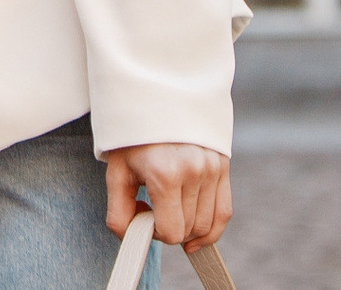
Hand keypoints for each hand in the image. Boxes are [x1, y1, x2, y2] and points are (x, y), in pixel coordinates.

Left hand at [105, 142, 231, 252]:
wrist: (151, 98)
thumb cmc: (130, 139)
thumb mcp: (116, 173)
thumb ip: (119, 214)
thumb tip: (135, 240)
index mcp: (166, 173)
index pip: (171, 232)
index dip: (155, 233)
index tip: (143, 216)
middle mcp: (194, 170)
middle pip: (190, 229)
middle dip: (170, 229)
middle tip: (153, 210)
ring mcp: (212, 167)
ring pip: (208, 224)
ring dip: (188, 228)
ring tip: (169, 209)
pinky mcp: (222, 165)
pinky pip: (224, 212)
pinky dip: (211, 229)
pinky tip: (196, 235)